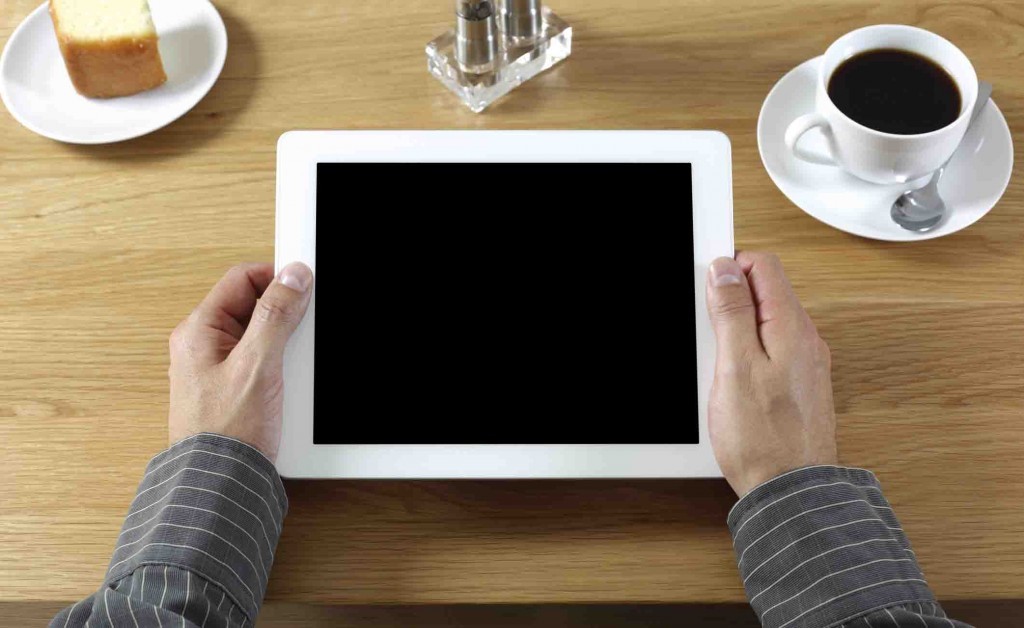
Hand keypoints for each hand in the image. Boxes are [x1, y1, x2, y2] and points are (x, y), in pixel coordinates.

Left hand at [168, 262, 313, 461]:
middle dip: (284, 313)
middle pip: (253, 305)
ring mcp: (217, 367)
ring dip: (285, 342)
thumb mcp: (258, 365)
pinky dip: (280, 364)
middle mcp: (203, 345)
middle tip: (303, 330)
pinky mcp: (233, 388)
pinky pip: (261, 360)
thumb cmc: (227, 432)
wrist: (220, 483)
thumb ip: (276, 315)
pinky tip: (289, 382)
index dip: (276, 277)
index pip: (241, 279)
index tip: (307, 286)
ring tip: (292, 365)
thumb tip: (293, 276)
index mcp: (199, 331)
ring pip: (260, 334)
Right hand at [705, 252, 836, 496]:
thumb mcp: (735, 366)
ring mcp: (805, 362)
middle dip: (731, 301)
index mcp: (791, 326)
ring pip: (767, 321)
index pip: (764, 265)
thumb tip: (725, 270)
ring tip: (720, 364)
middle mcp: (805, 339)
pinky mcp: (799, 384)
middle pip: (765, 291)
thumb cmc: (763, 439)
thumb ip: (732, 312)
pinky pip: (772, 349)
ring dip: (738, 330)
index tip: (707, 292)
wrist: (791, 491)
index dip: (729, 269)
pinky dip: (749, 354)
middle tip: (709, 334)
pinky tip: (734, 382)